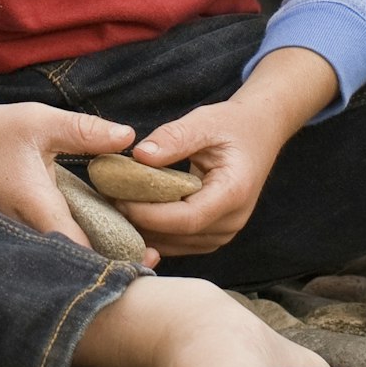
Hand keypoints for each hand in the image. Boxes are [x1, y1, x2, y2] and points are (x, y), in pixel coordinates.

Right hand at [0, 87, 137, 249]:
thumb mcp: (39, 122)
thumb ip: (85, 131)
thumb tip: (129, 137)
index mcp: (36, 210)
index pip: (83, 251)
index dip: (118, 256)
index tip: (149, 254)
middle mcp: (25, 233)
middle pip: (76, 262)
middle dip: (112, 260)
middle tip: (149, 254)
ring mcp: (15, 238)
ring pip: (61, 259)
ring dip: (93, 255)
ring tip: (131, 247)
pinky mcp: (11, 233)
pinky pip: (47, 248)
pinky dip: (72, 246)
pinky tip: (94, 235)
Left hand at [122, 48, 330, 255]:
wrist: (259, 133)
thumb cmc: (232, 125)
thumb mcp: (205, 122)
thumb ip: (174, 138)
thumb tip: (139, 155)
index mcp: (233, 193)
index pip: (186, 218)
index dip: (150, 214)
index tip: (119, 198)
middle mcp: (231, 221)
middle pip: (178, 236)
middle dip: (140, 223)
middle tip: (106, 203)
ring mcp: (224, 233)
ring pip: (176, 245)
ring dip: (144, 230)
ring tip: (114, 207)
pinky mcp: (213, 235)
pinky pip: (179, 242)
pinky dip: (155, 232)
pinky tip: (132, 215)